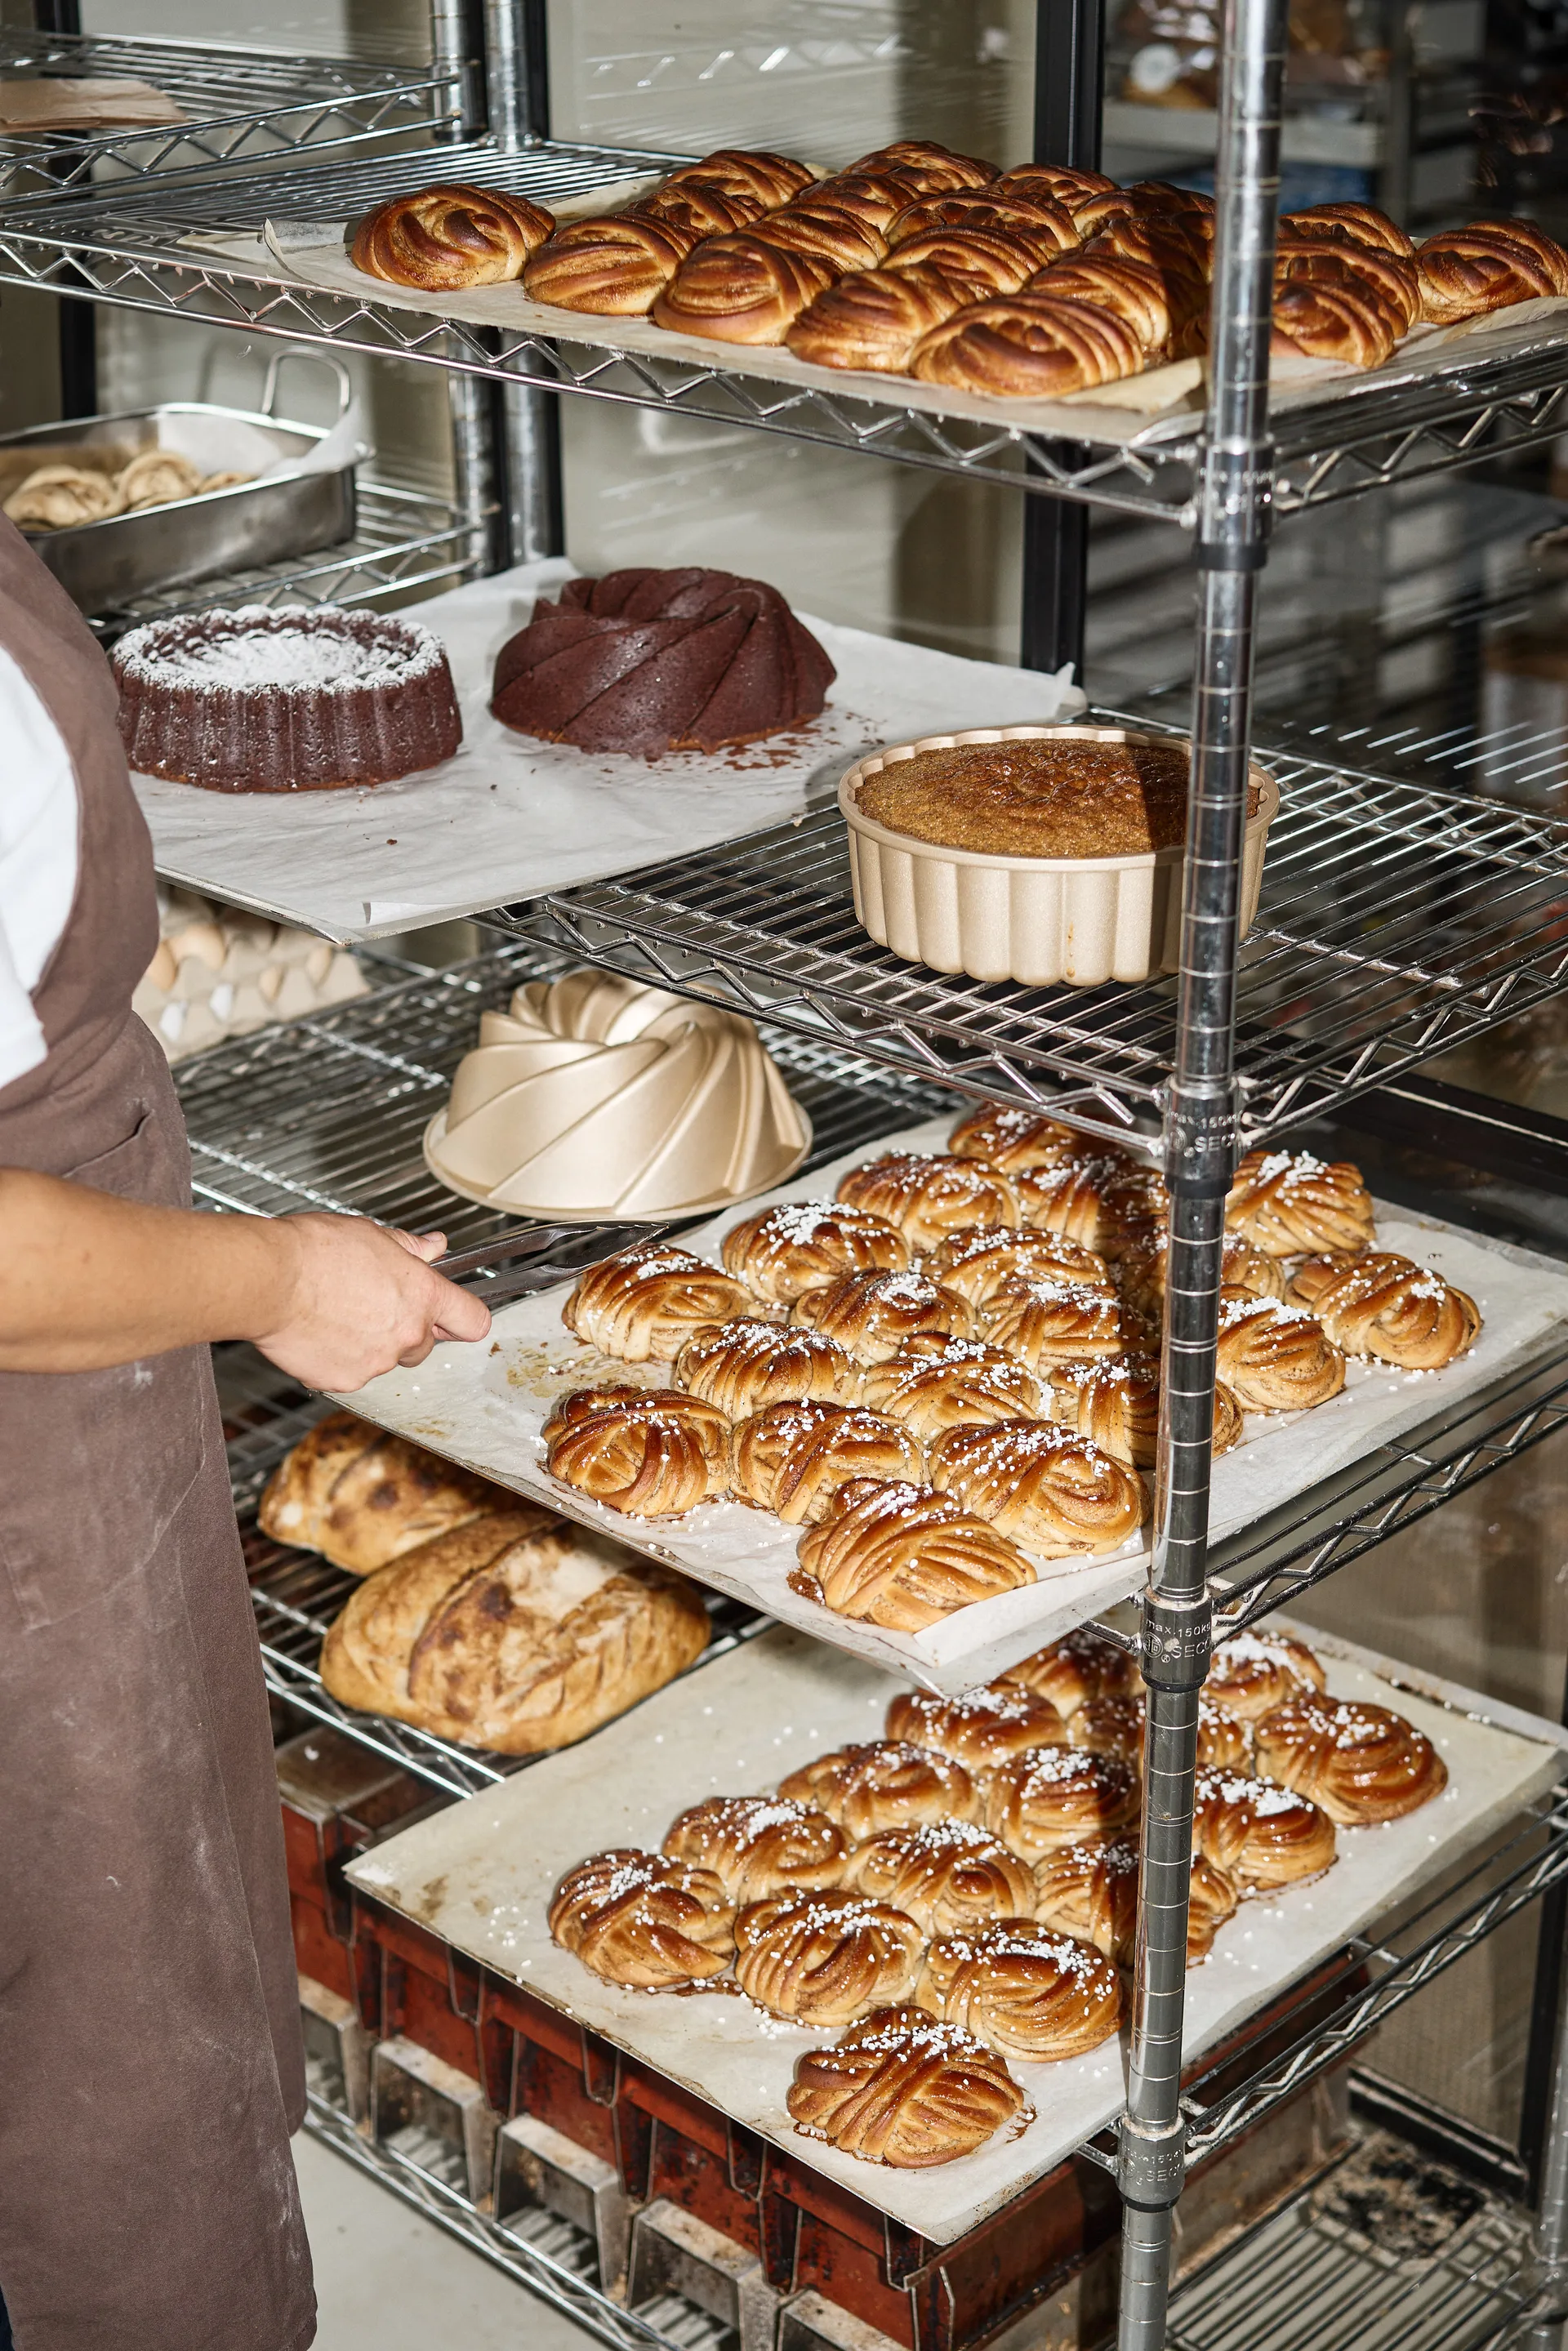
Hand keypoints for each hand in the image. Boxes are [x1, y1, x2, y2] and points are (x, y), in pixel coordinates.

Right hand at [251, 1214, 490, 1390]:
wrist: (268, 1279)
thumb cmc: (314, 1252)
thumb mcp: (373, 1235)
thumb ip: (411, 1248)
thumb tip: (435, 1246)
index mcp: (422, 1295)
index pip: (473, 1320)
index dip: (464, 1318)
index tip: (456, 1316)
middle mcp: (407, 1333)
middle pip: (424, 1345)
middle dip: (405, 1331)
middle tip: (373, 1306)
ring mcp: (376, 1362)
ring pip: (385, 1360)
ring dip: (370, 1344)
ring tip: (337, 1314)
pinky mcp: (344, 1381)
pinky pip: (351, 1374)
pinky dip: (338, 1359)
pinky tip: (320, 1332)